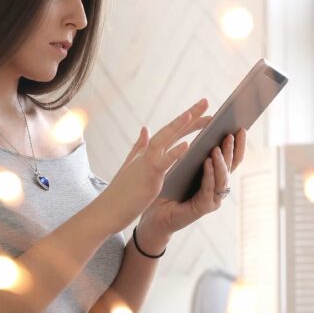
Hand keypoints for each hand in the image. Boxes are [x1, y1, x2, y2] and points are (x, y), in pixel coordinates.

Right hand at [97, 98, 211, 230]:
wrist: (107, 210)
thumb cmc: (121, 193)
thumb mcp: (132, 166)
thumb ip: (139, 147)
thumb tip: (145, 128)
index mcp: (146, 152)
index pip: (169, 132)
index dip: (186, 121)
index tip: (201, 111)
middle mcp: (147, 153)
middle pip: (170, 130)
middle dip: (190, 116)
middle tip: (206, 102)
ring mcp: (147, 163)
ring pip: (165, 139)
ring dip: (181, 126)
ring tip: (196, 114)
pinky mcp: (148, 177)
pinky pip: (163, 162)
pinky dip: (174, 153)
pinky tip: (187, 145)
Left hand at [138, 128, 247, 238]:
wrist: (154, 213)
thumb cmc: (166, 188)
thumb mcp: (178, 164)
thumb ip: (188, 148)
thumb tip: (194, 121)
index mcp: (214, 175)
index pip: (230, 157)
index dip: (237, 143)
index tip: (240, 126)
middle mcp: (217, 186)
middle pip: (231, 165)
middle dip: (232, 149)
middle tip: (231, 133)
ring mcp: (212, 197)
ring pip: (223, 177)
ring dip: (221, 162)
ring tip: (217, 147)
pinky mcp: (203, 207)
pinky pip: (209, 189)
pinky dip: (209, 175)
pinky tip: (207, 162)